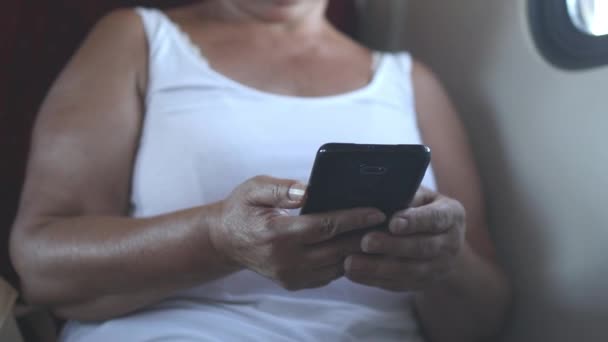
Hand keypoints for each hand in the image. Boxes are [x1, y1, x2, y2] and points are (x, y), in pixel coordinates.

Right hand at [210, 175, 385, 290]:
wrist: (225, 241)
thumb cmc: (242, 209)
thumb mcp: (254, 189)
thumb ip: (280, 189)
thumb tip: (308, 190)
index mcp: (277, 235)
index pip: (325, 226)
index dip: (354, 218)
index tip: (379, 211)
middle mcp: (285, 261)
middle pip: (338, 249)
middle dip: (367, 236)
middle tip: (392, 221)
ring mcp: (291, 276)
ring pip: (337, 266)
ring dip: (360, 250)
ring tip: (382, 233)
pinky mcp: (294, 283)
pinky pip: (329, 275)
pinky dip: (346, 261)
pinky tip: (360, 245)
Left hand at [344, 187, 466, 291]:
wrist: (443, 244)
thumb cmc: (423, 208)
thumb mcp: (423, 196)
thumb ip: (407, 194)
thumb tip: (378, 191)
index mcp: (452, 215)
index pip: (434, 218)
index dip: (414, 221)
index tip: (393, 223)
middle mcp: (450, 243)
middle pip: (421, 247)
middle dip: (392, 246)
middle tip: (366, 242)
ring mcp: (438, 267)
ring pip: (408, 270)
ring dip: (378, 268)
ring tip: (351, 263)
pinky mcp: (422, 283)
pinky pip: (398, 284)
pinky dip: (374, 280)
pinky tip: (353, 274)